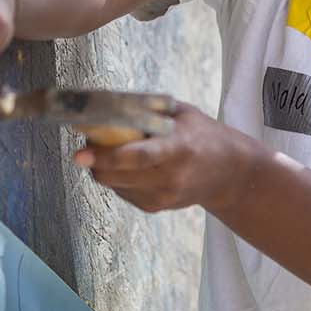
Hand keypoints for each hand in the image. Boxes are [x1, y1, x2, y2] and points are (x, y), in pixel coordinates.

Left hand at [74, 104, 262, 213]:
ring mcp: (164, 197)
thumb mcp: (182, 114)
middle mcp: (171, 178)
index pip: (137, 156)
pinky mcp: (157, 207)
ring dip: (102, 168)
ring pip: (115, 185)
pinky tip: (128, 165)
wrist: (231, 174)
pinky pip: (123, 192)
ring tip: (109, 149)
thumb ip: (149, 109)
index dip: (106, 155)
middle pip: (118, 175)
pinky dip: (117, 177)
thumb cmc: (204, 135)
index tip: (80, 152)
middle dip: (95, 161)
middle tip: (88, 143)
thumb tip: (108, 102)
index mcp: (179, 149)